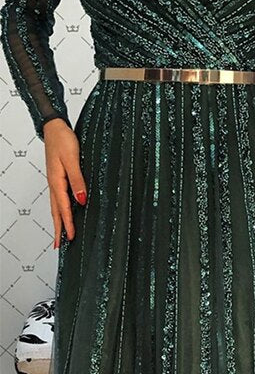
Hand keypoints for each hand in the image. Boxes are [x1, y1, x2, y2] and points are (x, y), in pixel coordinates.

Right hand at [42, 117, 85, 248]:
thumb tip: (82, 200)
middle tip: (60, 246)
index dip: (67, 224)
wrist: (54, 128)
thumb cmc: (63, 140)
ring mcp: (55, 181)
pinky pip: (59, 198)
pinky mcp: (58, 178)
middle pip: (56, 211)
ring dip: (59, 221)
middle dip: (59, 229)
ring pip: (56, 206)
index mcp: (57, 181)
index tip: (71, 238)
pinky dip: (60, 210)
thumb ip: (78, 180)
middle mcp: (54, 184)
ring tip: (61, 235)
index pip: (62, 208)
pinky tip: (65, 214)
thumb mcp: (73, 159)